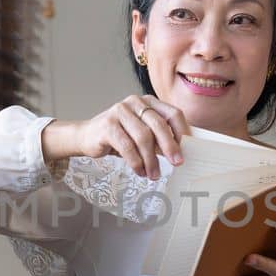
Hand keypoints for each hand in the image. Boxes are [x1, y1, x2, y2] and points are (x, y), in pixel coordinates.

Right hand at [41, 95, 189, 178]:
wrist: (87, 136)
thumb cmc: (119, 136)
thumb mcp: (142, 133)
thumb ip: (159, 138)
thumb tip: (181, 153)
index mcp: (148, 101)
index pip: (173, 113)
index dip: (182, 132)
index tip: (188, 150)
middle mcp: (135, 102)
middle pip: (159, 124)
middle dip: (170, 146)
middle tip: (177, 163)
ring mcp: (120, 111)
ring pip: (143, 137)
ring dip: (151, 160)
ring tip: (153, 174)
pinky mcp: (108, 125)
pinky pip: (127, 146)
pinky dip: (136, 162)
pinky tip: (139, 171)